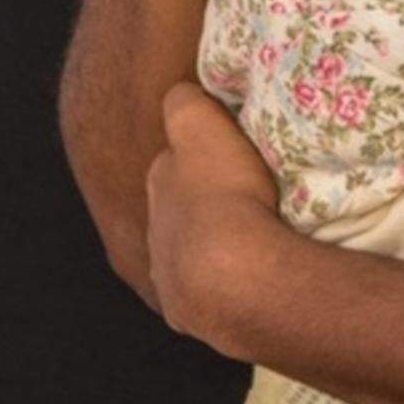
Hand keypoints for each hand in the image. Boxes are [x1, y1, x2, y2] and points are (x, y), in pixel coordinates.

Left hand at [145, 82, 286, 353]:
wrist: (235, 277)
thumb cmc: (225, 192)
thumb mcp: (200, 124)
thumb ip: (184, 103)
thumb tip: (179, 95)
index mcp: (159, 175)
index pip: (175, 151)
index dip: (202, 146)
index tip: (228, 147)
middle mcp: (154, 222)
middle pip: (178, 200)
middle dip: (201, 195)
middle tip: (242, 191)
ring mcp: (165, 269)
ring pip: (186, 244)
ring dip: (208, 239)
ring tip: (249, 235)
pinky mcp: (182, 307)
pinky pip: (200, 286)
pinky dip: (217, 277)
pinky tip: (244, 273)